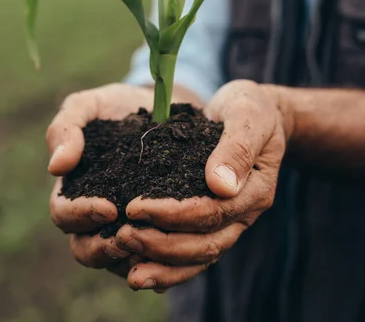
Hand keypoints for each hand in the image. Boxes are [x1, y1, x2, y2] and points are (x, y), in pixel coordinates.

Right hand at [47, 83, 155, 277]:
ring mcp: (124, 228)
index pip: (64, 214)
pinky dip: (164, 260)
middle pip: (86, 250)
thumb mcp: (89, 106)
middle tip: (130, 238)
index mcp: (74, 189)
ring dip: (136, 259)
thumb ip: (66, 128)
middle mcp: (95, 216)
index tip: (110, 207)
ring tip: (158, 246)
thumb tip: (56, 167)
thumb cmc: (116, 107)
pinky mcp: (155, 233)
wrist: (160, 108)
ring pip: (121, 261)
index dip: (81, 215)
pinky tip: (181, 249)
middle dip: (104, 249)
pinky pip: (155, 258)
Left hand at [115, 80, 292, 290]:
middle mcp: (244, 213)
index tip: (135, 207)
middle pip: (204, 244)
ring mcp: (230, 222)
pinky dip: (169, 267)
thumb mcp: (248, 113)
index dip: (173, 214)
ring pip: (199, 257)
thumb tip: (220, 185)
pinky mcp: (214, 222)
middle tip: (121, 236)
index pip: (212, 212)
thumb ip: (237, 146)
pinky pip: (193, 254)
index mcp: (255, 189)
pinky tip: (140, 271)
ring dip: (162, 265)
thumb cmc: (250, 108)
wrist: (257, 114)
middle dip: (161, 245)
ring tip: (128, 268)